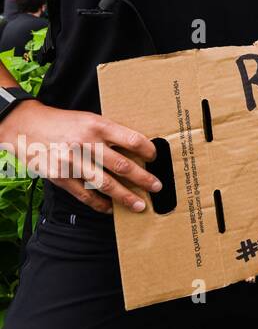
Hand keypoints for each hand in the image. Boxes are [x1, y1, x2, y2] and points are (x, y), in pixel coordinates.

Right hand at [0, 101, 158, 213]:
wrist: (28, 126)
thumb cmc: (66, 123)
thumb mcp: (91, 120)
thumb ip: (111, 134)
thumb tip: (138, 150)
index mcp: (98, 126)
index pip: (132, 140)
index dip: (148, 151)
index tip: (156, 158)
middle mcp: (86, 144)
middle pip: (122, 165)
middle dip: (143, 179)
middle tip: (157, 187)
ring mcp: (72, 162)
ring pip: (105, 184)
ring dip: (125, 197)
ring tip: (139, 205)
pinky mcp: (60, 177)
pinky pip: (85, 195)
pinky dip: (100, 204)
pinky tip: (111, 209)